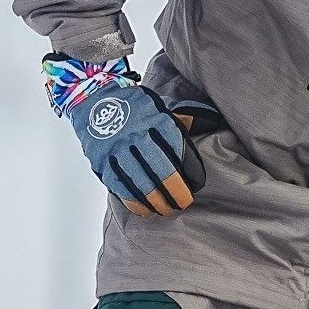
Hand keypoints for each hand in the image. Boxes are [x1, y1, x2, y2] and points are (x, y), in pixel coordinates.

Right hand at [62, 75, 203, 216]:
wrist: (94, 99)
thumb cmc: (136, 108)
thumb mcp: (163, 106)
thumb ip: (189, 116)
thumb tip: (214, 119)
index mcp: (157, 120)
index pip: (181, 151)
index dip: (192, 172)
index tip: (197, 184)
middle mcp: (138, 135)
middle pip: (163, 171)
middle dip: (177, 192)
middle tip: (184, 202)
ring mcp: (118, 150)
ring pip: (142, 183)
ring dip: (158, 201)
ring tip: (167, 209)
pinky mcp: (102, 162)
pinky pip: (121, 188)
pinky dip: (135, 202)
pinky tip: (146, 209)